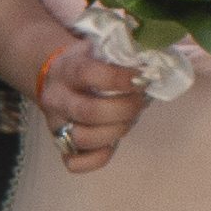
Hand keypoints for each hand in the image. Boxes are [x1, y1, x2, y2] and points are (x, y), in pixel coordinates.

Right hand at [34, 31, 149, 169]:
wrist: (53, 76)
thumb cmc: (88, 61)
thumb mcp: (98, 47)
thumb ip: (122, 50)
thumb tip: (157, 60)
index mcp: (65, 69)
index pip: (89, 74)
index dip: (120, 78)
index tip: (142, 78)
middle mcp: (55, 98)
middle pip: (88, 112)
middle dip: (124, 109)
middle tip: (140, 101)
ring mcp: (55, 124)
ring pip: (83, 139)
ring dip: (116, 131)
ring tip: (130, 119)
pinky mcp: (58, 144)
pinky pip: (74, 163)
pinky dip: (98, 158)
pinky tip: (112, 143)